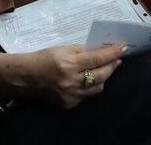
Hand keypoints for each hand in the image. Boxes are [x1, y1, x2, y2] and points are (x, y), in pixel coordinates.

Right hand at [4, 42, 123, 108]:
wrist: (26, 77)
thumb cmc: (43, 58)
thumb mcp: (63, 48)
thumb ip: (83, 51)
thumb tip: (101, 50)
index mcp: (69, 63)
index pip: (98, 58)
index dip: (113, 52)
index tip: (123, 47)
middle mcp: (72, 81)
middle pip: (102, 75)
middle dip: (112, 65)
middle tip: (117, 58)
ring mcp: (71, 95)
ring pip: (98, 87)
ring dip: (104, 77)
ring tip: (105, 68)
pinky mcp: (69, 104)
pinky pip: (86, 95)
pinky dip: (90, 86)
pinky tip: (87, 80)